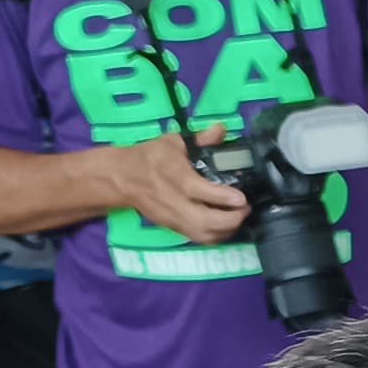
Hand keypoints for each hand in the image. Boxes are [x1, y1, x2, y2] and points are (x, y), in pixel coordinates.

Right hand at [95, 137, 250, 245]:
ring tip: (238, 217)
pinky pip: (198, 238)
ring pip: (203, 235)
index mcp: (175, 177)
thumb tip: (221, 129)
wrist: (122, 178)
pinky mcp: (173, 227)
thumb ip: (201, 139)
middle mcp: (175, 202)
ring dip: (226, 230)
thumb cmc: (150, 158)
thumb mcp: (174, 142)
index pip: (199, 191)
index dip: (223, 197)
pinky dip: (216, 236)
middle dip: (231, 219)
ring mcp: (174, 218)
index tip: (241, 198)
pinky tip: (226, 226)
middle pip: (205, 221)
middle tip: (245, 208)